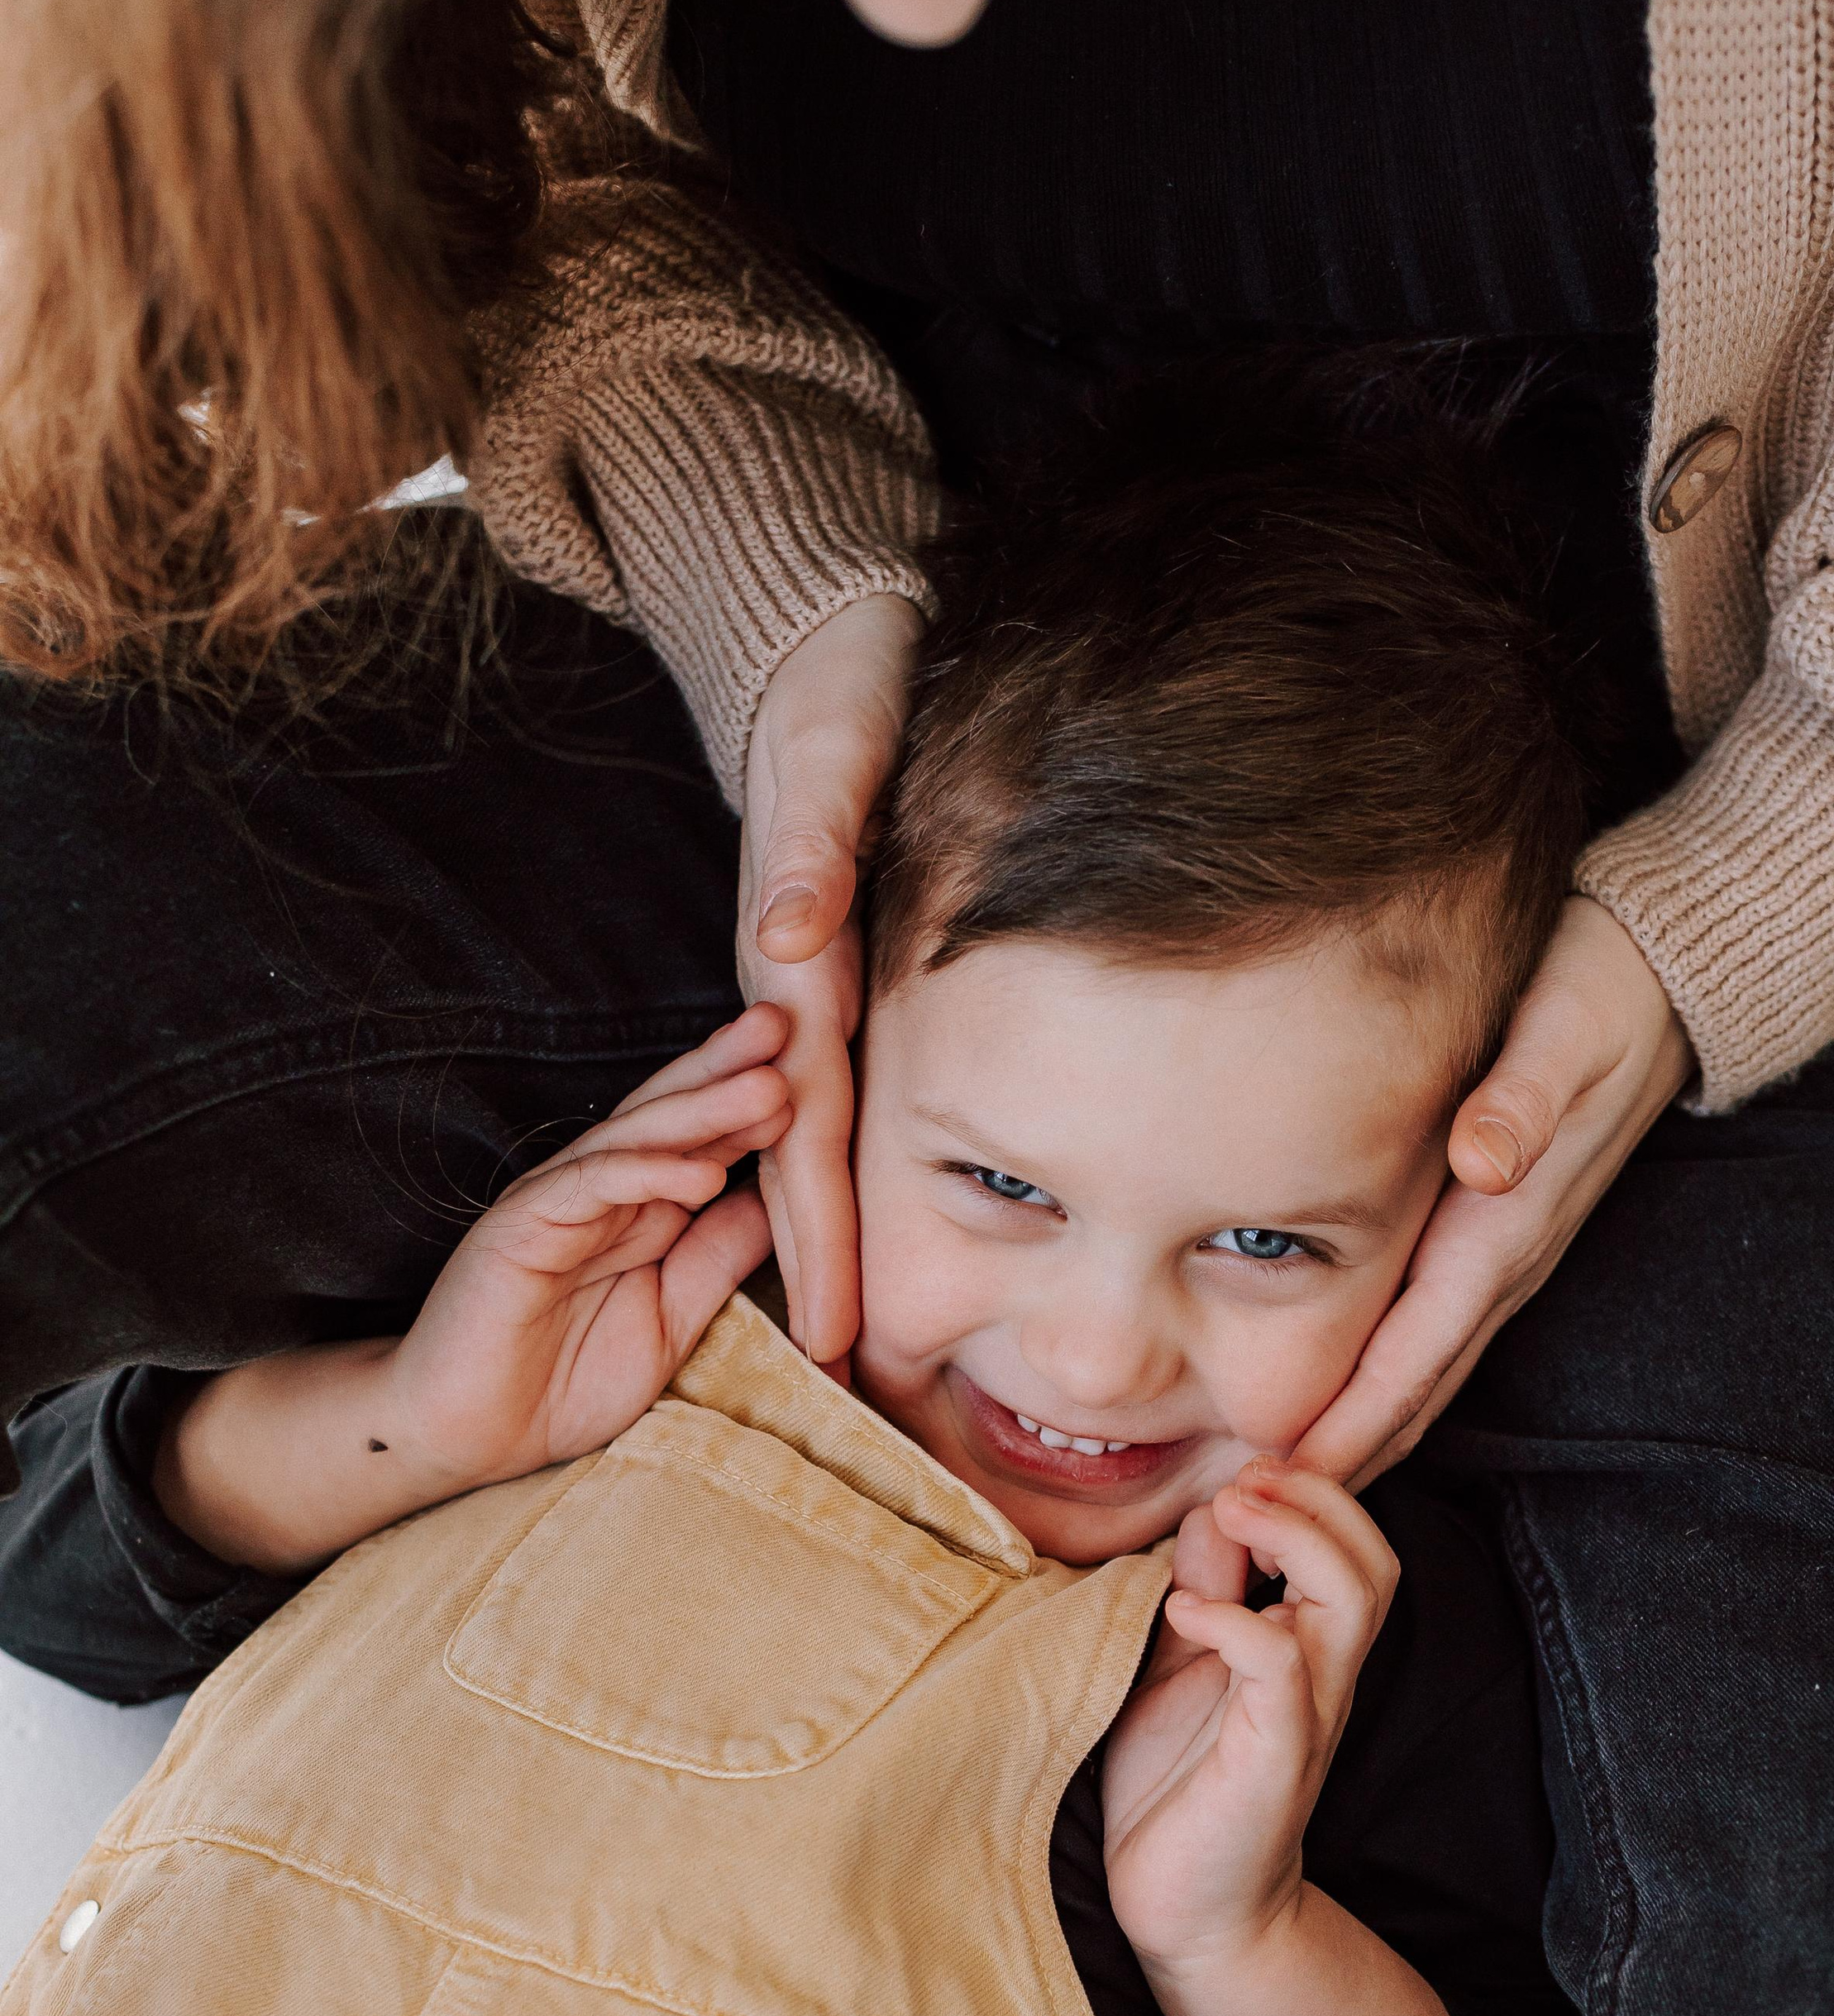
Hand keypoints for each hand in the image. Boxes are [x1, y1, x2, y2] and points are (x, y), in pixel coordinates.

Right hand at [383, 1008, 790, 1483]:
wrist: (469, 1437)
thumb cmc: (560, 1385)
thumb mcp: (669, 1320)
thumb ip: (715, 1262)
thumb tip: (783, 1208)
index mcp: (638, 1209)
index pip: (702, 1139)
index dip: (754, 1104)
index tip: (819, 1069)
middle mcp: (600, 1191)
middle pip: (671, 1116)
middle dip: (730, 1069)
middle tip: (790, 1024)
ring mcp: (558, 1202)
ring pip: (638, 1139)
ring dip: (704, 1109)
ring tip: (769, 1086)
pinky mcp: (521, 1227)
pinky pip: (591, 1188)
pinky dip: (646, 1176)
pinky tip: (701, 1174)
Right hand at [738, 592, 924, 1362]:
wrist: (827, 641)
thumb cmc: (839, 696)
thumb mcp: (828, 756)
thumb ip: (806, 849)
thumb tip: (788, 935)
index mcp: (797, 968)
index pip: (806, 1124)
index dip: (818, 1229)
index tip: (834, 1328)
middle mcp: (797, 986)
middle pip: (807, 1147)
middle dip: (821, 1261)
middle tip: (847, 1374)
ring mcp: (807, 978)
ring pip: (813, 1124)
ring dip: (824, 1224)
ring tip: (849, 1325)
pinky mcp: (827, 957)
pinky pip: (832, 1077)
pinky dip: (840, 1151)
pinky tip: (863, 1205)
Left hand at [1101, 1464, 1398, 1975]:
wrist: (1184, 1911)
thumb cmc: (1174, 1789)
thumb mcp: (1177, 1663)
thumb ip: (1205, 1588)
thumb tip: (1215, 1509)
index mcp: (1304, 1649)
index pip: (1351, 1544)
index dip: (1308, 1493)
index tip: (1241, 1476)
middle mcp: (1322, 1676)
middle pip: (1374, 1560)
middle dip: (1316, 1500)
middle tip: (1244, 1485)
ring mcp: (1307, 1714)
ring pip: (1355, 1597)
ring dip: (1296, 1537)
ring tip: (1231, 1516)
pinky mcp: (1277, 1756)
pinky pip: (1285, 1666)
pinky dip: (1237, 1620)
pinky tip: (1186, 1612)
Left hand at [1296, 898, 1693, 1486]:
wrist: (1663, 986)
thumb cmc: (1598, 995)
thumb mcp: (1567, 1027)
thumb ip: (1526, 1096)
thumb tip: (1488, 1161)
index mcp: (1500, 1232)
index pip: (1413, 1357)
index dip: (1346, 1430)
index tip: (1277, 1489)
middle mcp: (1500, 1267)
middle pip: (1407, 1399)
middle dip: (1332, 1472)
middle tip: (1243, 1531)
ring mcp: (1497, 1266)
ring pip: (1413, 1385)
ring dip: (1347, 1450)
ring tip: (1261, 1502)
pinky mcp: (1488, 1249)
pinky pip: (1419, 1348)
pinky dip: (1367, 1401)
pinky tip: (1312, 1422)